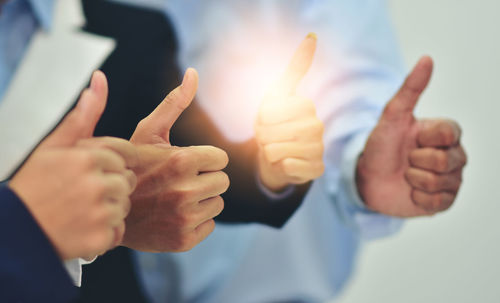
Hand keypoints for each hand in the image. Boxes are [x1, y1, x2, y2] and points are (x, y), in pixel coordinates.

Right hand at [9, 71, 134, 259]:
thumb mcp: (53, 146)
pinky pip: (120, 231)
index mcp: (87, 156)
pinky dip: (106, 232)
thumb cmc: (34, 186)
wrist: (16, 233)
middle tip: (85, 193)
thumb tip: (100, 80)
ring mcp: (100, 211)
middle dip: (113, 184)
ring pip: (126, 205)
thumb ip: (82, 116)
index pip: (126, 154)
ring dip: (111, 209)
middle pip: (129, 180)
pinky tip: (84, 227)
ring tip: (83, 210)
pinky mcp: (101, 237)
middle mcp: (96, 182)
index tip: (97, 170)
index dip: (114, 162)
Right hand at [125, 68, 228, 251]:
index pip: (221, 159)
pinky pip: (210, 225)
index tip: (184, 162)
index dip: (203, 159)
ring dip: (201, 199)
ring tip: (174, 197)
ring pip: (218, 203)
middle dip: (205, 178)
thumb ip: (175, 103)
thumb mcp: (149, 132)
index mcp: (181, 160)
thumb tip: (193, 72)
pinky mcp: (184, 240)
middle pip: (223, 181)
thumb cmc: (133, 165)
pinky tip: (174, 215)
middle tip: (179, 180)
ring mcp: (185, 217)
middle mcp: (185, 190)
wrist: (109, 209)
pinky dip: (196, 221)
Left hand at [255, 34, 324, 191]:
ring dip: (269, 152)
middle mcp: (317, 126)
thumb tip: (312, 36)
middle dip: (262, 137)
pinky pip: (290, 167)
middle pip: (270, 133)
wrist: (276, 154)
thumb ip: (295, 68)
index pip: (268, 113)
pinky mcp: (316, 169)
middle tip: (270, 137)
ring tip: (277, 149)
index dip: (260, 119)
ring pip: (278, 151)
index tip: (267, 120)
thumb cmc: (274, 122)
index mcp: (306, 106)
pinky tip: (286, 163)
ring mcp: (319, 148)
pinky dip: (281, 167)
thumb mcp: (277, 94)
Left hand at [356, 57, 466, 216]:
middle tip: (405, 159)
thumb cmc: (380, 146)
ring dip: (414, 179)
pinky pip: (438, 202)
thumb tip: (427, 58)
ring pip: (441, 181)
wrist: (367, 179)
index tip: (412, 138)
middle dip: (415, 161)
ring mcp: (450, 180)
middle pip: (446, 160)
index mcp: (444, 133)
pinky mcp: (443, 202)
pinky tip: (410, 191)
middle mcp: (453, 155)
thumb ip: (410, 89)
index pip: (449, 133)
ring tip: (405, 174)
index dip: (425, 138)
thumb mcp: (391, 116)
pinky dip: (418, 197)